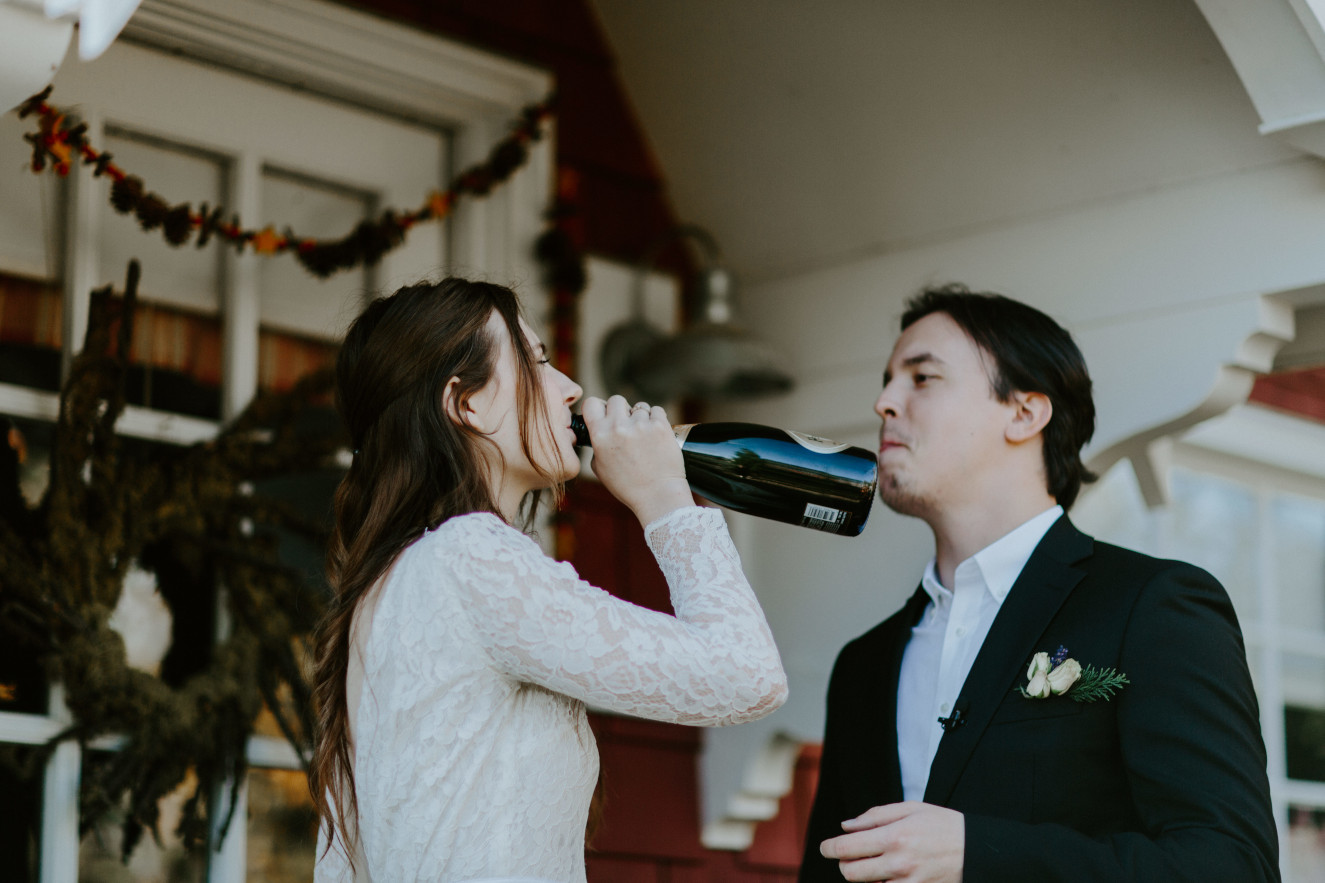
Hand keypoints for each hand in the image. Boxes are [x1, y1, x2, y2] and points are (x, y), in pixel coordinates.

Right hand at [581, 395, 692, 524]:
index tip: (604, 415)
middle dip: (621, 411)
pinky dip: (656, 419)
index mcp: (600, 436)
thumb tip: (599, 431)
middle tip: (627, 426)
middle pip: (616, 400)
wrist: (658, 495)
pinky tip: (655, 435)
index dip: (598, 408)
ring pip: (638, 406)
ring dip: (640, 417)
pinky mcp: (660, 426)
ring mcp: (641, 425)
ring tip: (643, 437)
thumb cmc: (628, 486)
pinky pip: (656, 410)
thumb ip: (597, 445)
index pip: (591, 403)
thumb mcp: (600, 469)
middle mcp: (618, 427)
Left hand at [819, 803, 963, 881]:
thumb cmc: (943, 825)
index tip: (826, 847)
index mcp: (895, 836)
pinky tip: (887, 875)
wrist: (977, 851)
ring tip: (874, 864)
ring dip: (863, 877)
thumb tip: (846, 826)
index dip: (830, 848)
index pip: (847, 848)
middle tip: (850, 855)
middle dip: (844, 863)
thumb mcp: (911, 809)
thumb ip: (875, 816)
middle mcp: (898, 863)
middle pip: (850, 873)